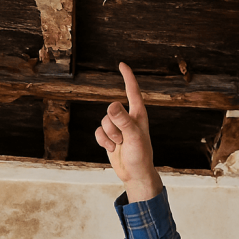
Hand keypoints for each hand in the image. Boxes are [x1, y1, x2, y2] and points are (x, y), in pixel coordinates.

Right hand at [94, 62, 163, 201]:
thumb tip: (111, 104)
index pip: (132, 91)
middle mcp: (128, 118)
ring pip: (103, 121)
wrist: (135, 174)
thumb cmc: (140, 155)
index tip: (122, 64)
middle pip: (111, 110)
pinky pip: (98, 132)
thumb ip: (123, 120)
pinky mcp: (109, 136)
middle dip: (114, 126)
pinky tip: (112, 149)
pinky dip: (103, 141)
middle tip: (125, 139)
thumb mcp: (133, 136)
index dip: (127, 76)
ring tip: (120, 145)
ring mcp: (118, 127)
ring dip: (109, 136)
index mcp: (139, 114)